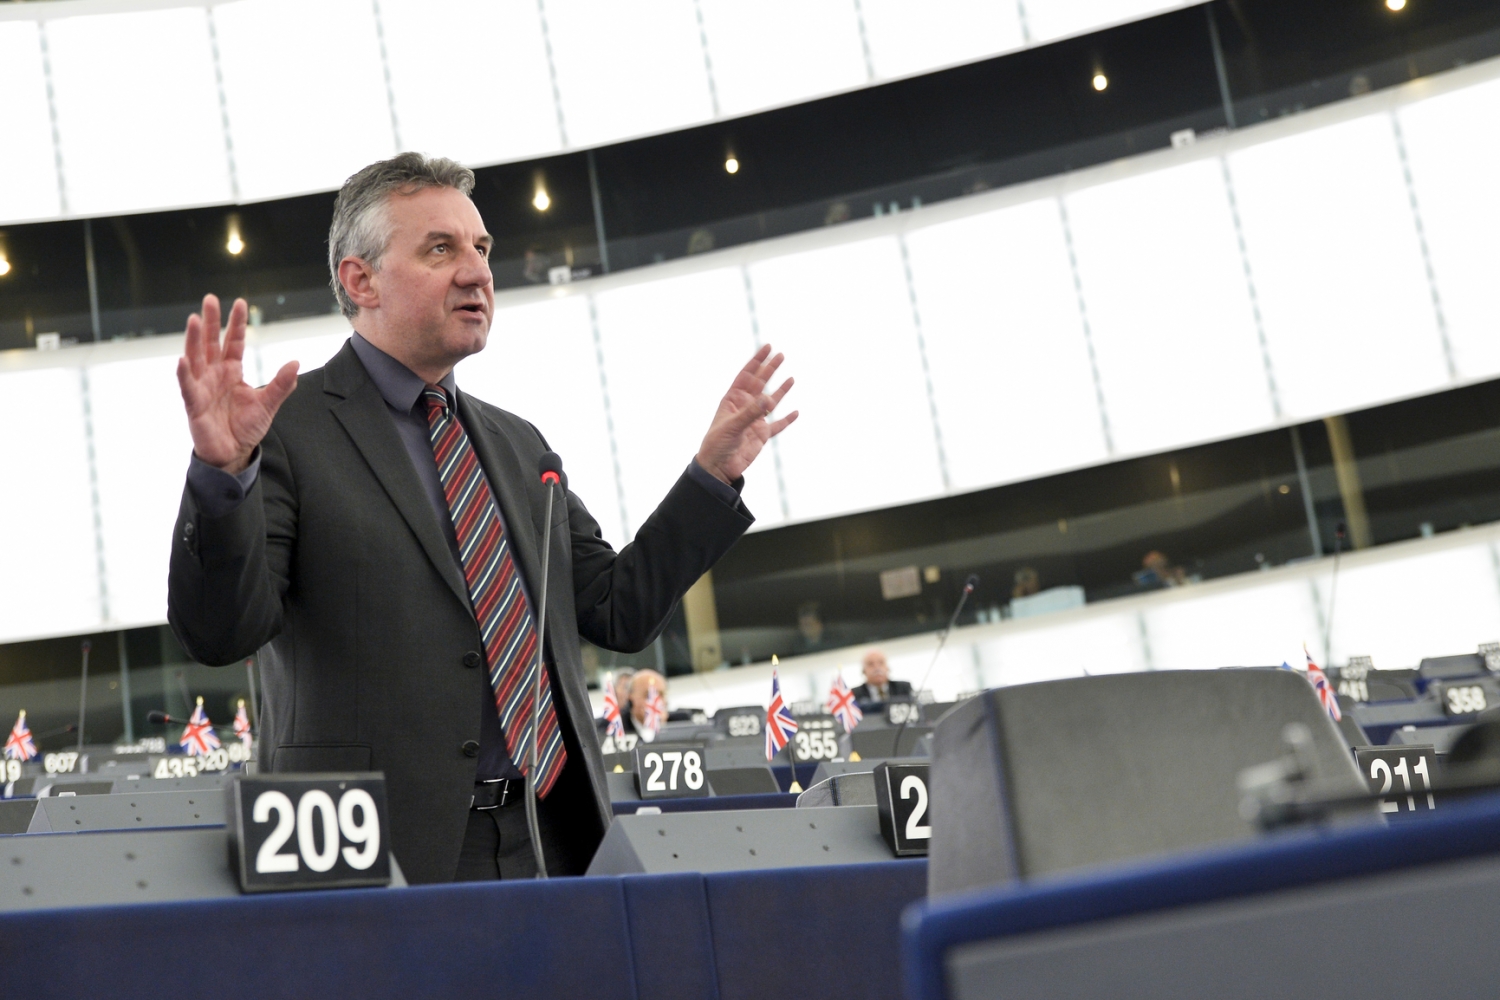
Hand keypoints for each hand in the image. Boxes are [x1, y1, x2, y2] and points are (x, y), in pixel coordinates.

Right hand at [176, 295, 298, 473]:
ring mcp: (202, 387)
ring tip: (193, 319)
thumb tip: (296, 362)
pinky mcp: (194, 404)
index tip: (241, 302)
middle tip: (209, 298)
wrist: (233, 453)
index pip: (233, 342)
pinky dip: (184, 374)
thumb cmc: (246, 427)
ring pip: (195, 358)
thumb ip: (281, 384)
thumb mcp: (268, 404)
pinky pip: (187, 387)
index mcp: (231, 371)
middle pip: (210, 343)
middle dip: (211, 321)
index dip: (236, 323)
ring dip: (193, 339)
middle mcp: (214, 374)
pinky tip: (182, 359)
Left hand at [695, 344, 797, 484]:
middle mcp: (744, 407)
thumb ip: (751, 413)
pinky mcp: (761, 435)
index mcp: (732, 400)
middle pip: (760, 383)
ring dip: (781, 390)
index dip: (757, 361)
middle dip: (770, 369)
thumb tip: (770, 399)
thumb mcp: (732, 426)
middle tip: (781, 355)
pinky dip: (787, 420)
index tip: (767, 348)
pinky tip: (795, 412)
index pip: (746, 375)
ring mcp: (754, 420)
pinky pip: (777, 425)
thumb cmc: (717, 444)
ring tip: (791, 378)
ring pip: (771, 402)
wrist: (718, 468)